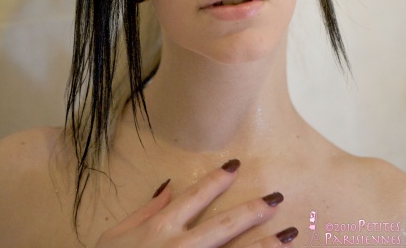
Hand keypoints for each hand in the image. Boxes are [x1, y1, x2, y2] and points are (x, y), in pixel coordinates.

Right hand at [96, 160, 297, 246]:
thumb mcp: (116, 237)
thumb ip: (144, 211)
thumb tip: (168, 186)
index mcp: (159, 229)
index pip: (195, 196)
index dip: (217, 180)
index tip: (236, 166)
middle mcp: (178, 247)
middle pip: (224, 225)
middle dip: (252, 210)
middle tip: (277, 198)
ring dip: (265, 246)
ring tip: (289, 235)